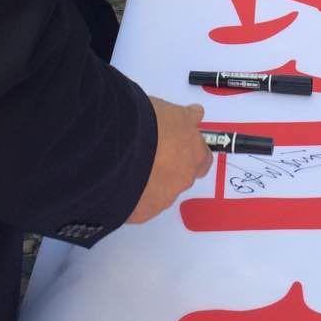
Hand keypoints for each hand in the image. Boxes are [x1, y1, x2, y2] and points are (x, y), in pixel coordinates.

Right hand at [126, 98, 211, 223]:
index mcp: (193, 148)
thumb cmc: (142, 122)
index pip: (202, 152)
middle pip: (187, 174)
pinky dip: (136, 195)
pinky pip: (143, 203)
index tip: (179, 141)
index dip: (190, 147)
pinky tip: (120, 184)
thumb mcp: (167, 109)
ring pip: (165, 190)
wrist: (117, 150)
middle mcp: (185, 174)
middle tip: (156, 156)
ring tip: (130, 169)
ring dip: (154, 181)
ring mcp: (167, 195)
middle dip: (175, 167)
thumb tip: (191, 115)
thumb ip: (181, 117)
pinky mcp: (146, 211)